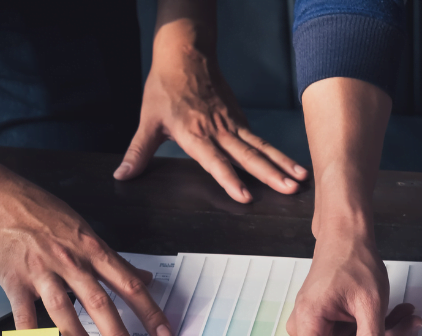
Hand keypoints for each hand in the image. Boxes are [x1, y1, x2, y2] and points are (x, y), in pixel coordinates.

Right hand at [0, 176, 171, 335]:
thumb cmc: (41, 211)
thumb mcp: (85, 230)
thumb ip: (114, 259)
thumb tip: (145, 278)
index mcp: (91, 250)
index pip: (129, 285)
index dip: (149, 311)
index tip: (163, 333)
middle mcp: (70, 262)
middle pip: (99, 302)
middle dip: (117, 335)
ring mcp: (41, 272)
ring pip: (64, 310)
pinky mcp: (15, 281)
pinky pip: (24, 315)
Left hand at [113, 17, 307, 201]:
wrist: (185, 54)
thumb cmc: (164, 88)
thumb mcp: (147, 121)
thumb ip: (138, 153)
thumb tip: (122, 175)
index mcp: (194, 134)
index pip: (215, 161)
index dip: (229, 179)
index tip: (245, 196)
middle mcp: (217, 131)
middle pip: (247, 156)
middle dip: (270, 175)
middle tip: (289, 189)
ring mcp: (232, 124)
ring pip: (260, 147)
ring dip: (281, 164)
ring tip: (300, 180)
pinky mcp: (239, 119)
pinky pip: (260, 139)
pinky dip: (276, 153)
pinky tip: (291, 167)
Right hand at [287, 231, 421, 335]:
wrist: (345, 237)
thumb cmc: (352, 260)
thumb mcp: (370, 302)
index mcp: (311, 321)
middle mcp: (309, 329)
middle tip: (411, 328)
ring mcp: (319, 329)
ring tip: (408, 317)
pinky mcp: (329, 327)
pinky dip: (379, 331)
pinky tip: (398, 317)